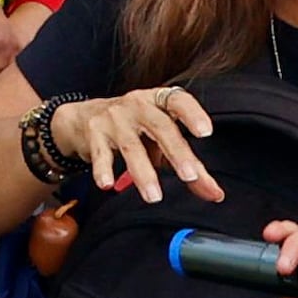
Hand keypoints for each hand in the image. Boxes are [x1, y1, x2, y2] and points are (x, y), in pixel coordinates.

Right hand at [42, 86, 223, 205]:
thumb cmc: (134, 129)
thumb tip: (215, 194)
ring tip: (154, 196)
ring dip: (143, 172)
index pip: (178, 100)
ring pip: (131, 145)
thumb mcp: (161, 141)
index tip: (206, 132)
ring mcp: (114, 117)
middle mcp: (137, 105)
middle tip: (190, 176)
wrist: (82, 118)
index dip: (193, 113)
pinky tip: (107, 184)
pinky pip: (100, 153)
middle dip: (176, 151)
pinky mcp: (94, 133)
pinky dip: (103, 169)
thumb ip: (189, 165)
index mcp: (158, 101)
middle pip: (160, 126)